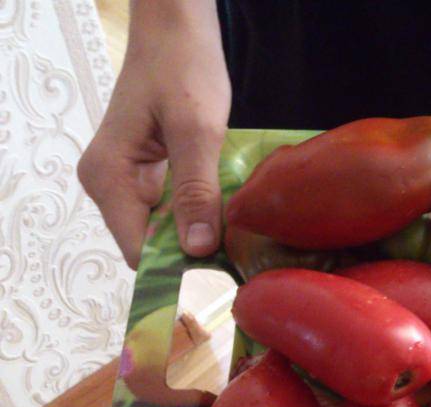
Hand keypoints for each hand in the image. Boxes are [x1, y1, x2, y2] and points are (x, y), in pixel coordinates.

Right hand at [78, 1, 229, 268]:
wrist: (175, 30)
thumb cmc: (182, 68)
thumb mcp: (197, 131)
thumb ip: (194, 192)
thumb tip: (196, 251)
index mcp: (108, 177)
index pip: (139, 249)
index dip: (179, 267)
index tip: (226, 274)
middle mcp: (107, 185)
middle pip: (150, 244)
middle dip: (193, 253)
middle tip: (243, 259)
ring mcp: (125, 180)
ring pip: (163, 229)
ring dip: (198, 235)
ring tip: (241, 240)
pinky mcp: (145, 173)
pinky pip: (171, 209)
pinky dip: (198, 215)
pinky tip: (228, 216)